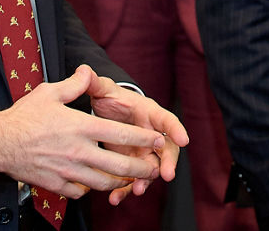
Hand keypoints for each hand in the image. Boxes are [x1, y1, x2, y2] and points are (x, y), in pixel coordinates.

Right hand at [0, 65, 170, 197]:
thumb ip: (74, 84)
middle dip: (141, 168)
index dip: (143, 138)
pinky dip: (93, 189)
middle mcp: (78, 151)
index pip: (121, 134)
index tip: (157, 140)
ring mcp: (68, 171)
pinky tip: (97, 182)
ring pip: (104, 182)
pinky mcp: (57, 185)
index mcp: (80, 127)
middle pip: (119, 165)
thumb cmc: (24, 116)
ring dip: (121, 181)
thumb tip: (88, 71)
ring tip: (131, 178)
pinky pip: (82, 192)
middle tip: (152, 167)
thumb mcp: (50, 92)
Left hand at [86, 74, 188, 204]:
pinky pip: (132, 179)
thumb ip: (96, 83)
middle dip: (167, 163)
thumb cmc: (111, 100)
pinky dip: (125, 189)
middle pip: (166, 149)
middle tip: (166, 175)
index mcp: (149, 113)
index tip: (184, 140)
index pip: (167, 119)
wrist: (105, 114)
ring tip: (137, 190)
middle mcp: (151, 134)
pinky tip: (115, 198)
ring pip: (150, 168)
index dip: (175, 129)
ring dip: (145, 180)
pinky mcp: (132, 164)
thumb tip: (84, 70)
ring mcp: (143, 151)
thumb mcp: (103, 90)